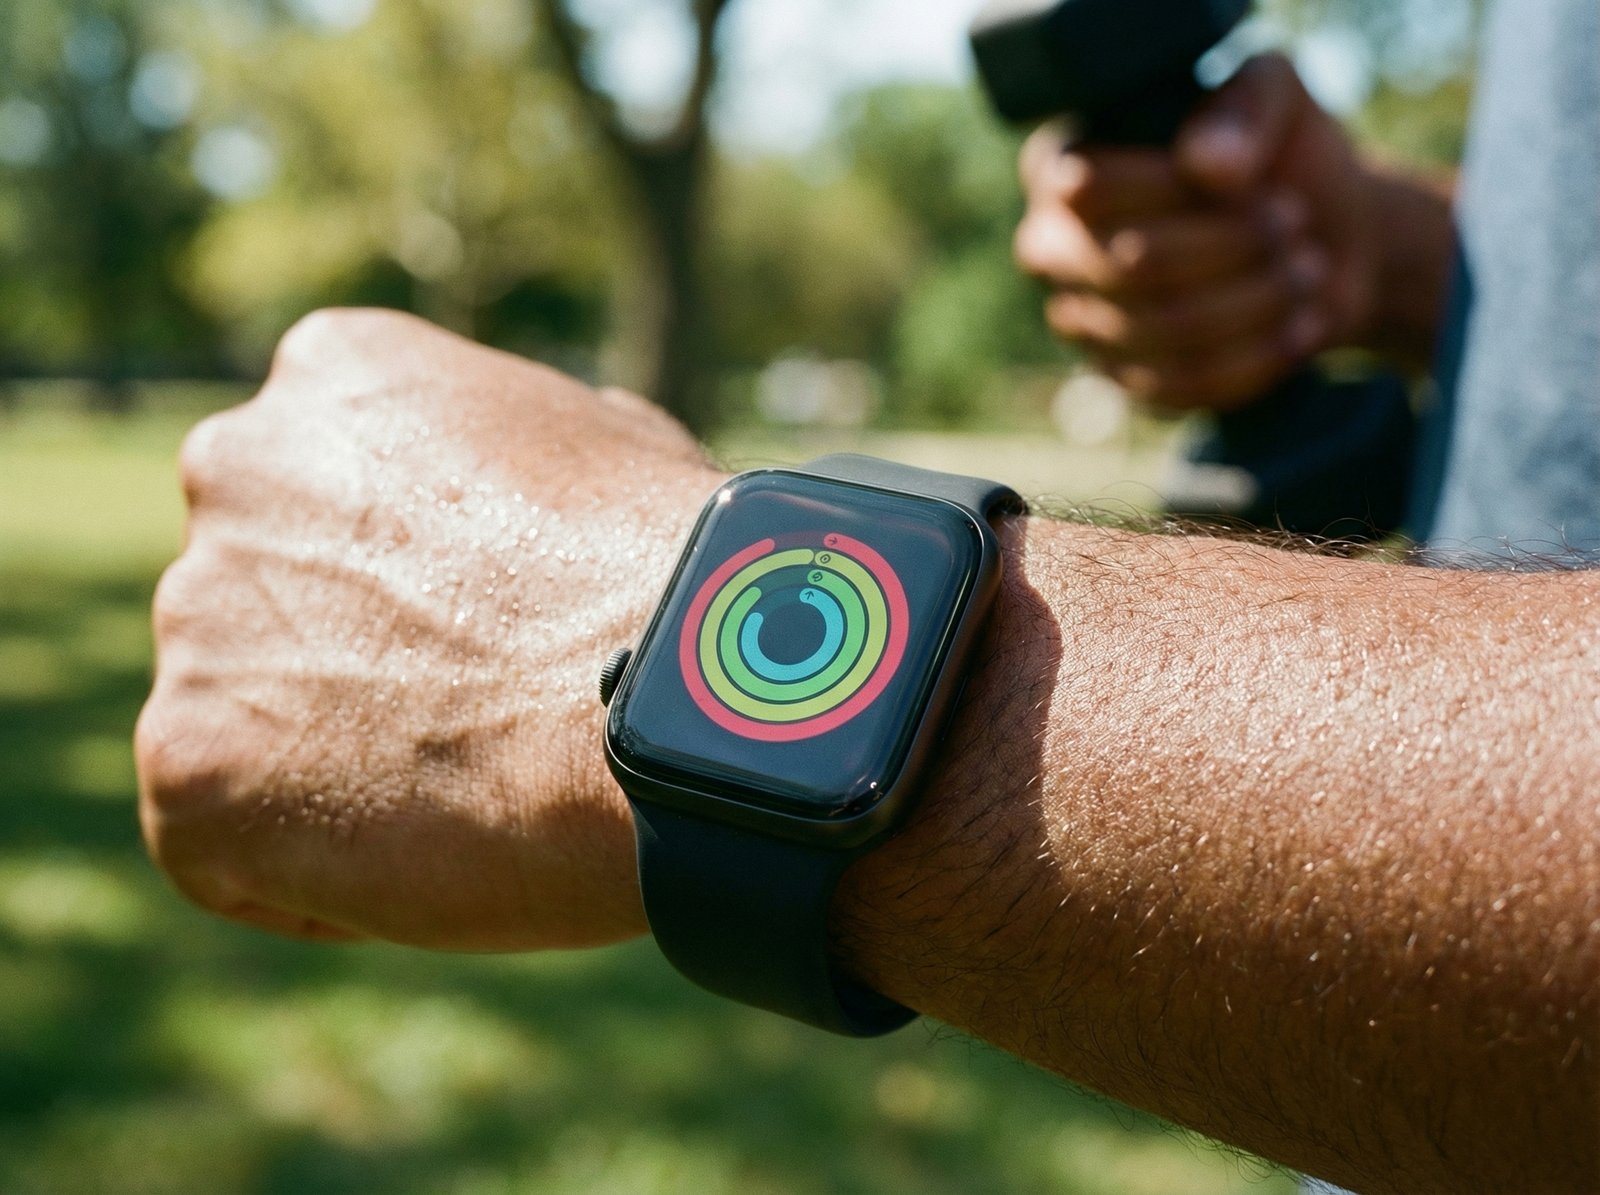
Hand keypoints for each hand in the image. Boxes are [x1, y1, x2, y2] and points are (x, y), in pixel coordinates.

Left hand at [135, 309, 722, 949]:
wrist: (676, 696)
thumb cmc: (677, 578)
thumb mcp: (609, 448)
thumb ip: (518, 459)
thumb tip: (529, 486)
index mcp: (335, 377)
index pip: (326, 487)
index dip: (402, 581)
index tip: (470, 638)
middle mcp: (235, 470)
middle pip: (265, 594)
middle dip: (342, 660)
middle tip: (456, 720)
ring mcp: (196, 616)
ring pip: (238, 714)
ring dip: (323, 762)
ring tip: (462, 799)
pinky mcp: (183, 763)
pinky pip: (225, 840)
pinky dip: (308, 871)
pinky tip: (424, 862)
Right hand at [1014, 54, 1381, 409]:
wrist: (1326, 238)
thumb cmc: (1279, 154)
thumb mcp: (1273, 100)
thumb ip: (1242, 110)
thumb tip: (1209, 167)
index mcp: (1058, 166)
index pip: (1088, 189)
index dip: (1180, 190)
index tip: (1257, 182)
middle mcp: (1050, 248)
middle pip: (1132, 265)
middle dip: (1235, 246)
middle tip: (1294, 223)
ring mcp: (1081, 322)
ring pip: (1165, 329)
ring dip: (1258, 300)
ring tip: (1307, 269)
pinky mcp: (1125, 380)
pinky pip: (1183, 385)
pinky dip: (1258, 357)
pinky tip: (1302, 326)